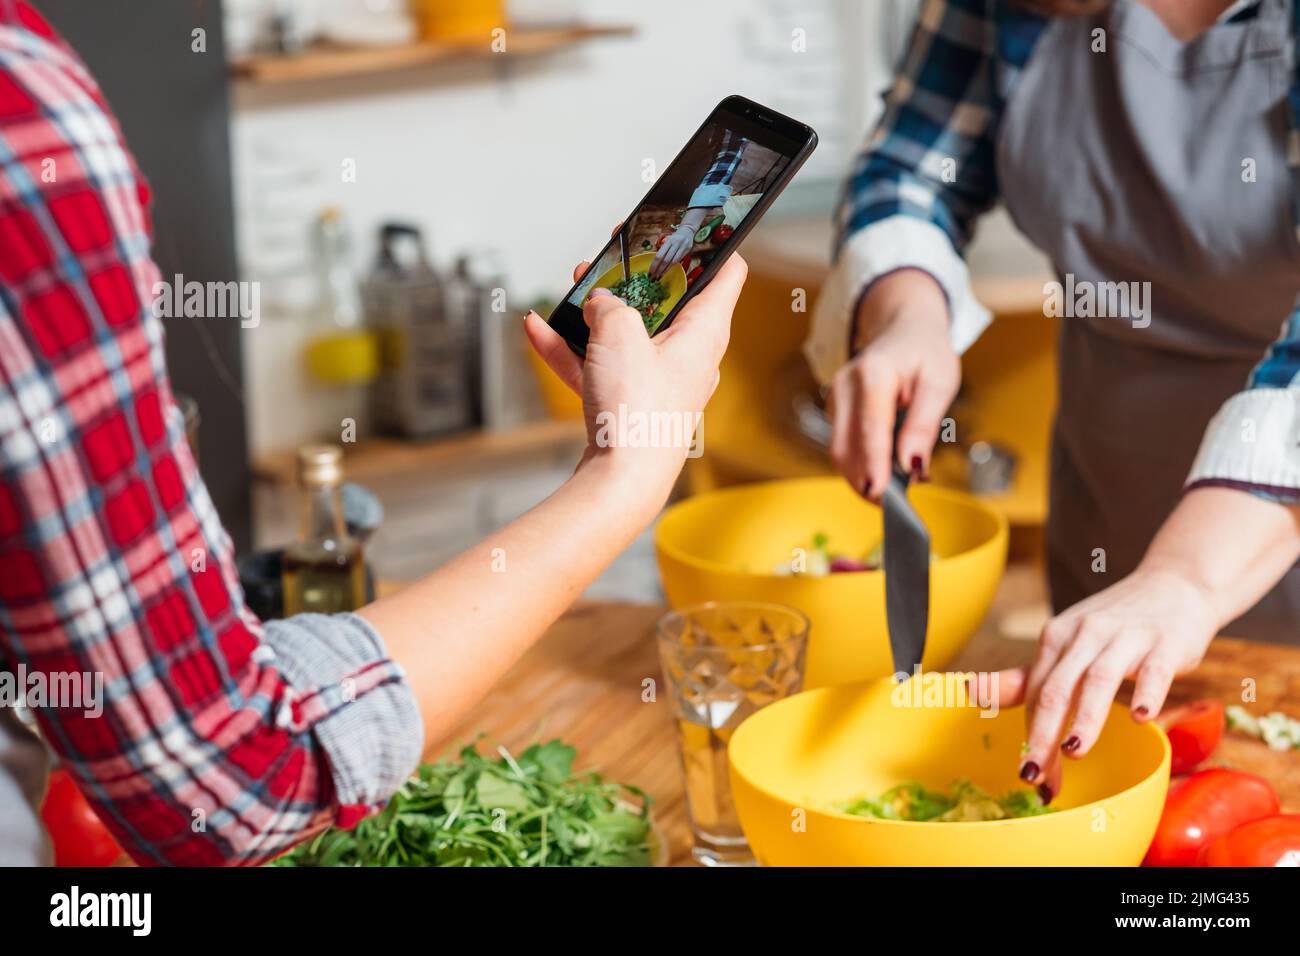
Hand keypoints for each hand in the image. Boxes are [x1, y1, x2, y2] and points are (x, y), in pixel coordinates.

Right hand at [524, 253, 744, 495]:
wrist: (620, 482)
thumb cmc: (637, 413)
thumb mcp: (619, 333)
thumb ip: (609, 304)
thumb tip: (599, 304)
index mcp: (705, 332)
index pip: (727, 273)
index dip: (710, 243)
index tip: (689, 225)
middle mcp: (689, 357)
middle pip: (669, 302)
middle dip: (636, 277)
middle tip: (612, 256)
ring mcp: (659, 382)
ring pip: (629, 333)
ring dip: (597, 311)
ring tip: (571, 288)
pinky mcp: (631, 405)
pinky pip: (601, 366)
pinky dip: (572, 349)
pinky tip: (538, 330)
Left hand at [649, 208, 706, 279]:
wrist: (688, 231)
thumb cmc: (675, 237)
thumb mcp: (667, 240)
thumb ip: (663, 249)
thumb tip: (655, 262)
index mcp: (668, 241)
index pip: (660, 255)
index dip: (654, 265)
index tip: (650, 272)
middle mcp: (675, 244)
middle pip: (665, 260)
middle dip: (658, 270)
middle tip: (653, 278)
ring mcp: (682, 248)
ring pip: (672, 262)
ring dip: (664, 271)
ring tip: (658, 277)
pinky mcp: (686, 252)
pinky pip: (677, 261)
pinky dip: (670, 267)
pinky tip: (665, 272)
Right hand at [826, 269, 957, 498]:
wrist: (903, 328)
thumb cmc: (925, 352)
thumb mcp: (940, 383)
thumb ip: (924, 426)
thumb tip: (912, 467)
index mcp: (873, 374)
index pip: (870, 429)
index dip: (874, 465)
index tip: (880, 495)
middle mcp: (844, 387)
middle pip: (845, 448)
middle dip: (867, 481)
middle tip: (895, 504)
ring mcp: (834, 400)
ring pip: (840, 453)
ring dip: (864, 477)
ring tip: (896, 489)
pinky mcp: (834, 412)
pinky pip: (843, 447)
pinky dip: (862, 466)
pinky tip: (884, 472)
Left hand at [990, 565, 1217, 801]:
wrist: (1176, 586)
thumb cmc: (1115, 626)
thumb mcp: (1067, 645)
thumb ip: (1027, 677)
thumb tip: (974, 693)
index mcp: (1056, 637)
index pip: (1036, 693)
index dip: (1029, 735)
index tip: (1030, 776)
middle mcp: (1085, 634)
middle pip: (1057, 688)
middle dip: (1042, 733)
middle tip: (1033, 773)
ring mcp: (1126, 637)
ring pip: (1098, 679)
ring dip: (1085, 717)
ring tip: (1073, 751)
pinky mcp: (1165, 643)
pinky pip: (1154, 670)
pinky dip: (1146, 693)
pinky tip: (1141, 718)